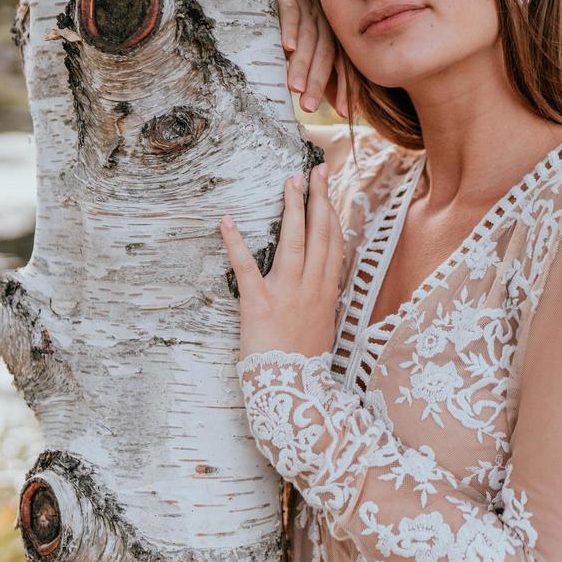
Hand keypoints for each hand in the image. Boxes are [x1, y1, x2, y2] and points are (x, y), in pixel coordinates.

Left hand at [219, 163, 342, 360]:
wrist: (293, 391)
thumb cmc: (304, 360)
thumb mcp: (323, 325)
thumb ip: (323, 298)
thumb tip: (324, 277)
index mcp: (327, 291)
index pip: (334, 242)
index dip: (332, 212)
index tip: (329, 188)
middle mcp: (312, 286)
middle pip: (320, 234)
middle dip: (318, 199)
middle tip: (315, 171)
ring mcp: (287, 293)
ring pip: (294, 242)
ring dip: (292, 209)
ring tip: (289, 182)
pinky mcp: (259, 303)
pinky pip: (246, 268)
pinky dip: (235, 244)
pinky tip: (227, 222)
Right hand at [275, 0, 352, 116]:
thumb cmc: (291, 27)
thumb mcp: (308, 50)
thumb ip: (323, 74)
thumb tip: (341, 108)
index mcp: (333, 35)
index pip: (344, 63)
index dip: (345, 87)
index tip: (344, 112)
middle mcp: (324, 21)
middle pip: (325, 53)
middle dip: (318, 81)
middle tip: (309, 106)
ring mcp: (307, 7)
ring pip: (308, 38)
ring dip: (301, 63)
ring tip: (295, 87)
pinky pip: (291, 14)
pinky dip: (289, 30)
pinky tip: (286, 48)